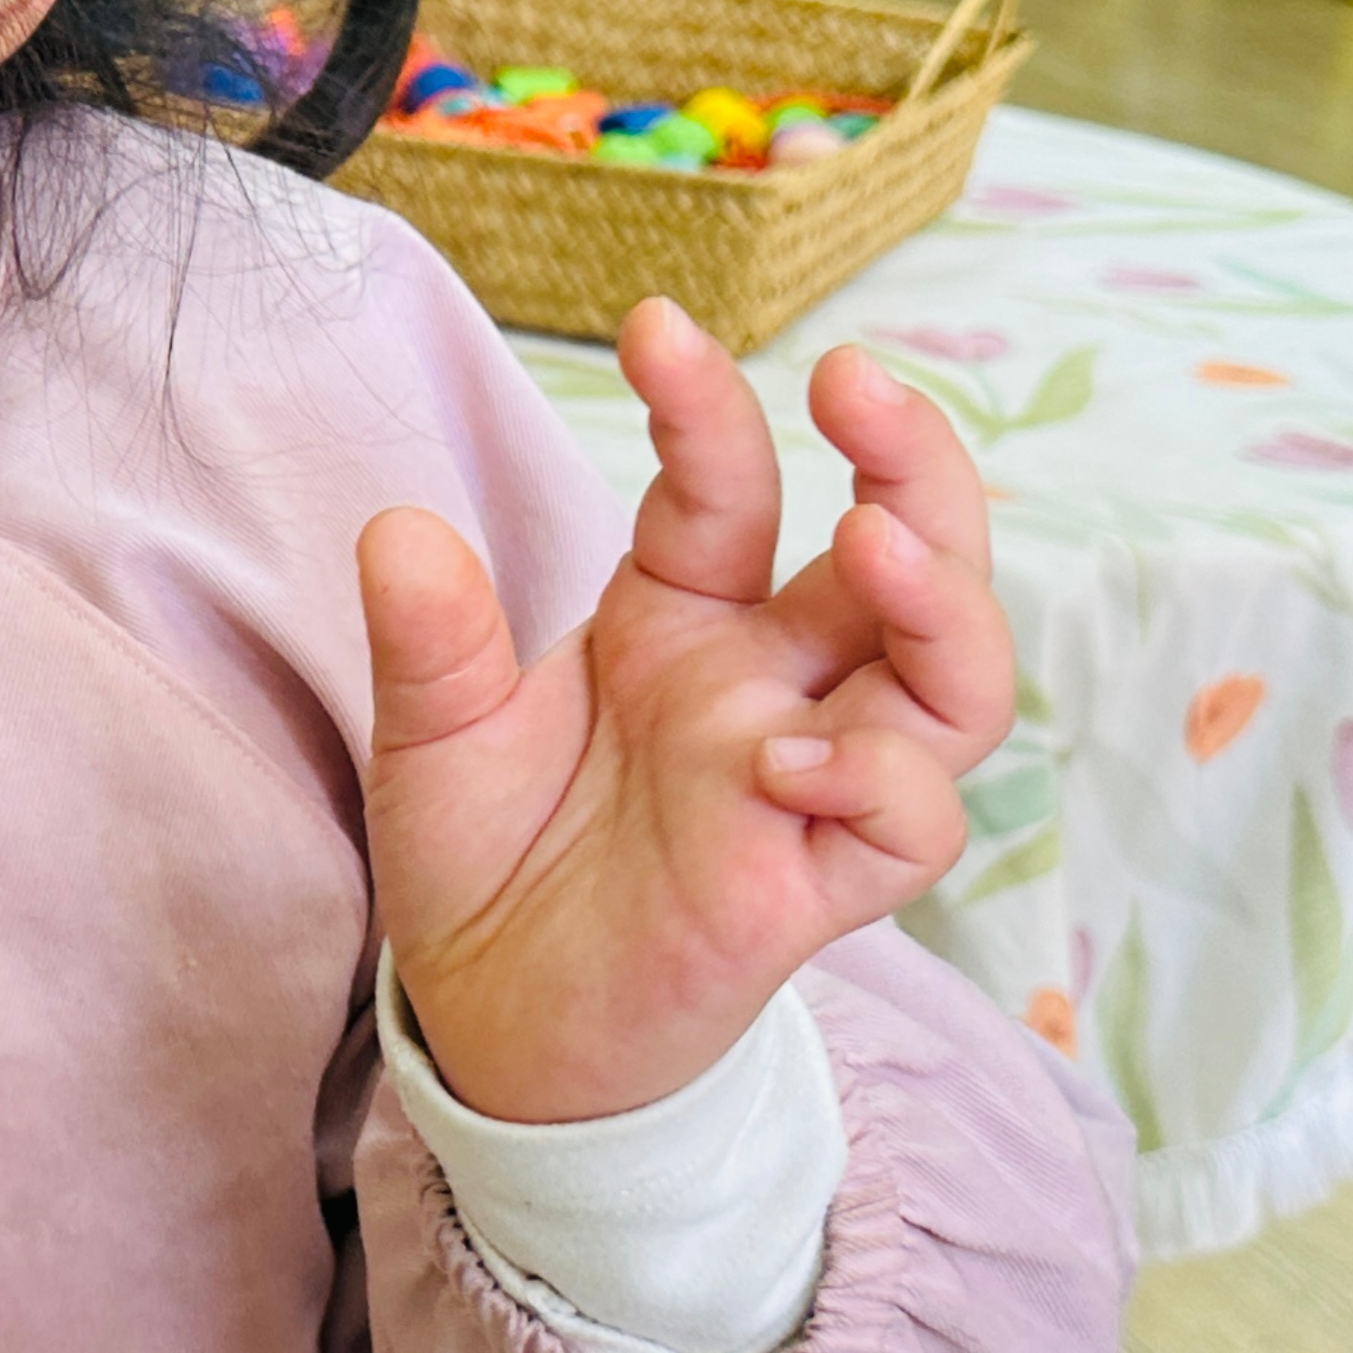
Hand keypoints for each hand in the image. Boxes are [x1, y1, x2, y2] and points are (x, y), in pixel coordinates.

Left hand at [359, 301, 1013, 1123]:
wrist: (487, 1024)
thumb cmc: (485, 864)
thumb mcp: (433, 738)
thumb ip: (431, 639)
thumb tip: (397, 528)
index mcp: (684, 623)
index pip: (728, 491)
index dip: (705, 409)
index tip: (656, 328)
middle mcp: (770, 689)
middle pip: (906, 554)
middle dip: (910, 460)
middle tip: (856, 382)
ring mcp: (805, 785)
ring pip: (954, 680)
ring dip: (940, 601)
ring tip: (875, 539)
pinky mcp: (814, 889)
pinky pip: (911, 822)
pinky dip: (878, 781)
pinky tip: (788, 763)